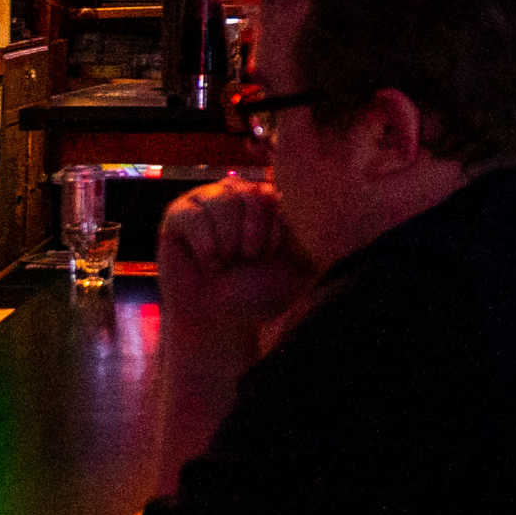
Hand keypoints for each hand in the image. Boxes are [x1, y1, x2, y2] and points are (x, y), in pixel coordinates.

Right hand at [157, 178, 315, 362]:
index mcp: (272, 200)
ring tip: (226, 263)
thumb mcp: (298, 269)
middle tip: (247, 260)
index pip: (280, 195)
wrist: (218, 321)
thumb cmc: (258, 294)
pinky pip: (193, 216)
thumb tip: (336, 212)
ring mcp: (208, 199)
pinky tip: (208, 264)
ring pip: (221, 202)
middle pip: (251, 194)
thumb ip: (315, 240)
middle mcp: (241, 193)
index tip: (271, 256)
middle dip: (252, 237)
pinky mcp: (179, 213)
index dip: (276, 231)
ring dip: (227, 244)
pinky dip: (204, 248)